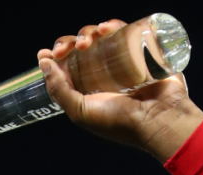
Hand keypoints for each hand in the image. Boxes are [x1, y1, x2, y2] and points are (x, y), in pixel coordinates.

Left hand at [36, 20, 202, 159]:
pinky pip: (124, 30)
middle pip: (81, 47)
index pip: (66, 64)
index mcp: (87, 87)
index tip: (49, 53)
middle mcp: (103, 71)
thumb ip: (59, 91)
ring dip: (88, 32)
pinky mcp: (140, 49)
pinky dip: (112, 25)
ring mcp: (122, 59)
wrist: (159, 118)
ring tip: (89, 41)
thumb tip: (43, 62)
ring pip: (100, 36)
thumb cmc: (120, 121)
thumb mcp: (81, 112)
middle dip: (70, 43)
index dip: (57, 55)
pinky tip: (106, 28)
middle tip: (73, 49)